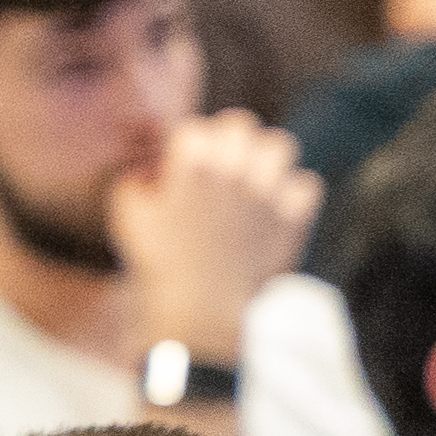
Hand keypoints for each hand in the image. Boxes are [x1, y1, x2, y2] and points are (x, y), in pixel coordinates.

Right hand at [104, 110, 317, 366]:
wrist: (199, 311)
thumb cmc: (158, 264)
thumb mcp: (128, 218)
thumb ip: (134, 181)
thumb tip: (152, 170)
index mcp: (190, 166)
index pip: (194, 129)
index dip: (185, 147)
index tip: (182, 168)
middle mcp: (232, 170)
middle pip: (240, 124)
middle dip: (228, 140)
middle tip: (221, 166)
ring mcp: (266, 192)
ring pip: (280, 144)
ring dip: (266, 158)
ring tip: (254, 178)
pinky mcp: (292, 217)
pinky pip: (306, 184)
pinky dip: (293, 194)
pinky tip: (276, 208)